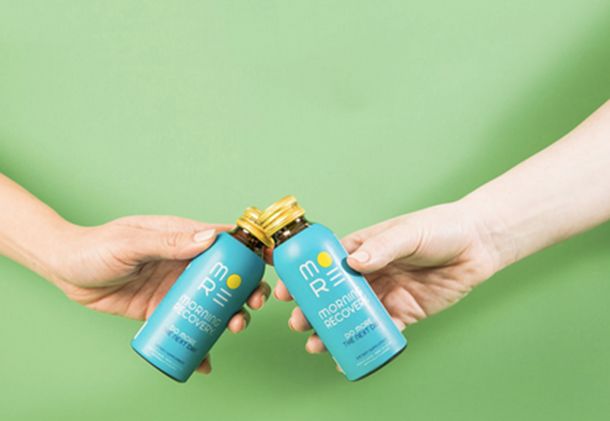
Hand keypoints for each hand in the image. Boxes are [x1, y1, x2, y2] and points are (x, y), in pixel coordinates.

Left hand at [49, 215, 270, 373]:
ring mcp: (175, 287)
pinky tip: (205, 360)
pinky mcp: (162, 309)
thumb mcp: (132, 242)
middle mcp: (184, 262)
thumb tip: (210, 238)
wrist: (65, 271)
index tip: (271, 262)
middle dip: (246, 290)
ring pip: (212, 303)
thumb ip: (168, 241)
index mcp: (182, 237)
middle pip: (226, 276)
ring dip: (229, 317)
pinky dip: (199, 343)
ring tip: (233, 329)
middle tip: (252, 305)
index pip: (225, 241)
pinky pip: (188, 325)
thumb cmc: (97, 247)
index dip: (250, 250)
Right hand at [274, 200, 502, 353]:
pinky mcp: (404, 312)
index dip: (305, 277)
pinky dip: (363, 342)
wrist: (479, 246)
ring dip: (332, 330)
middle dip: (313, 309)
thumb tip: (354, 263)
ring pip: (351, 316)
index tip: (286, 289)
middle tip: (298, 323)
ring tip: (316, 345)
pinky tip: (347, 353)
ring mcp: (385, 294)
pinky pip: (380, 330)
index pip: (327, 263)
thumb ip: (382, 246)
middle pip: (334, 294)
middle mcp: (370, 272)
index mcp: (364, 248)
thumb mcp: (409, 232)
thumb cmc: (441, 228)